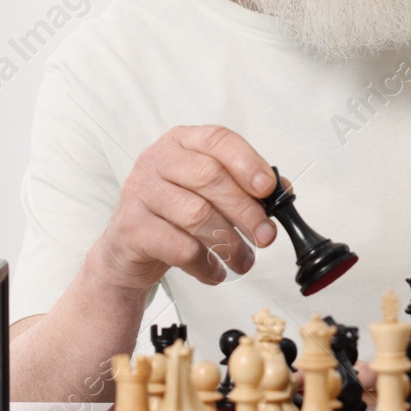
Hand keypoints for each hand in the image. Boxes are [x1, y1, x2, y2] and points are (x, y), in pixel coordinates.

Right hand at [88, 124, 284, 290]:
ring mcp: (139, 192)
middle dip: (245, 210)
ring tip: (244, 260)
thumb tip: (282, 191)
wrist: (128, 249)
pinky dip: (206, 264)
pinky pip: (180, 248)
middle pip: (209, 177)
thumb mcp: (209, 192)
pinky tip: (215, 271)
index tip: (269, 188)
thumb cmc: (175, 215)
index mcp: (180, 142)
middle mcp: (156, 160)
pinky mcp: (131, 228)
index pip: (217, 140)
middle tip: (266, 236)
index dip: (247, 162)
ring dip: (230, 243)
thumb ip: (244, 186)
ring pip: (196, 215)